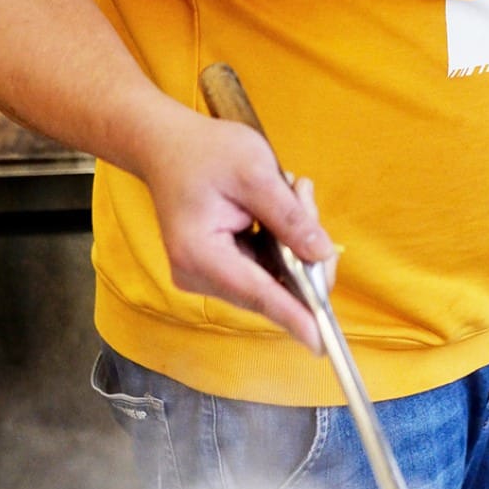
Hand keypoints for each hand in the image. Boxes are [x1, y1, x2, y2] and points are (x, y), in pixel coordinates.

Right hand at [135, 103, 338, 353]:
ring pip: (271, 277)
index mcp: (200, 255)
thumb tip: (322, 254)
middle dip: (302, 251)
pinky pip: (262, 267)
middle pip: (270, 286)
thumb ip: (290, 216)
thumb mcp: (255, 172)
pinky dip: (279, 241)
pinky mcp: (215, 268)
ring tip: (292, 191)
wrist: (166, 145)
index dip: (295, 315)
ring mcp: (205, 276)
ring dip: (293, 240)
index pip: (258, 293)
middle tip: (304, 194)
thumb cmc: (205, 152)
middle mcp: (198, 276)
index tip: (322, 343)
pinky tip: (282, 203)